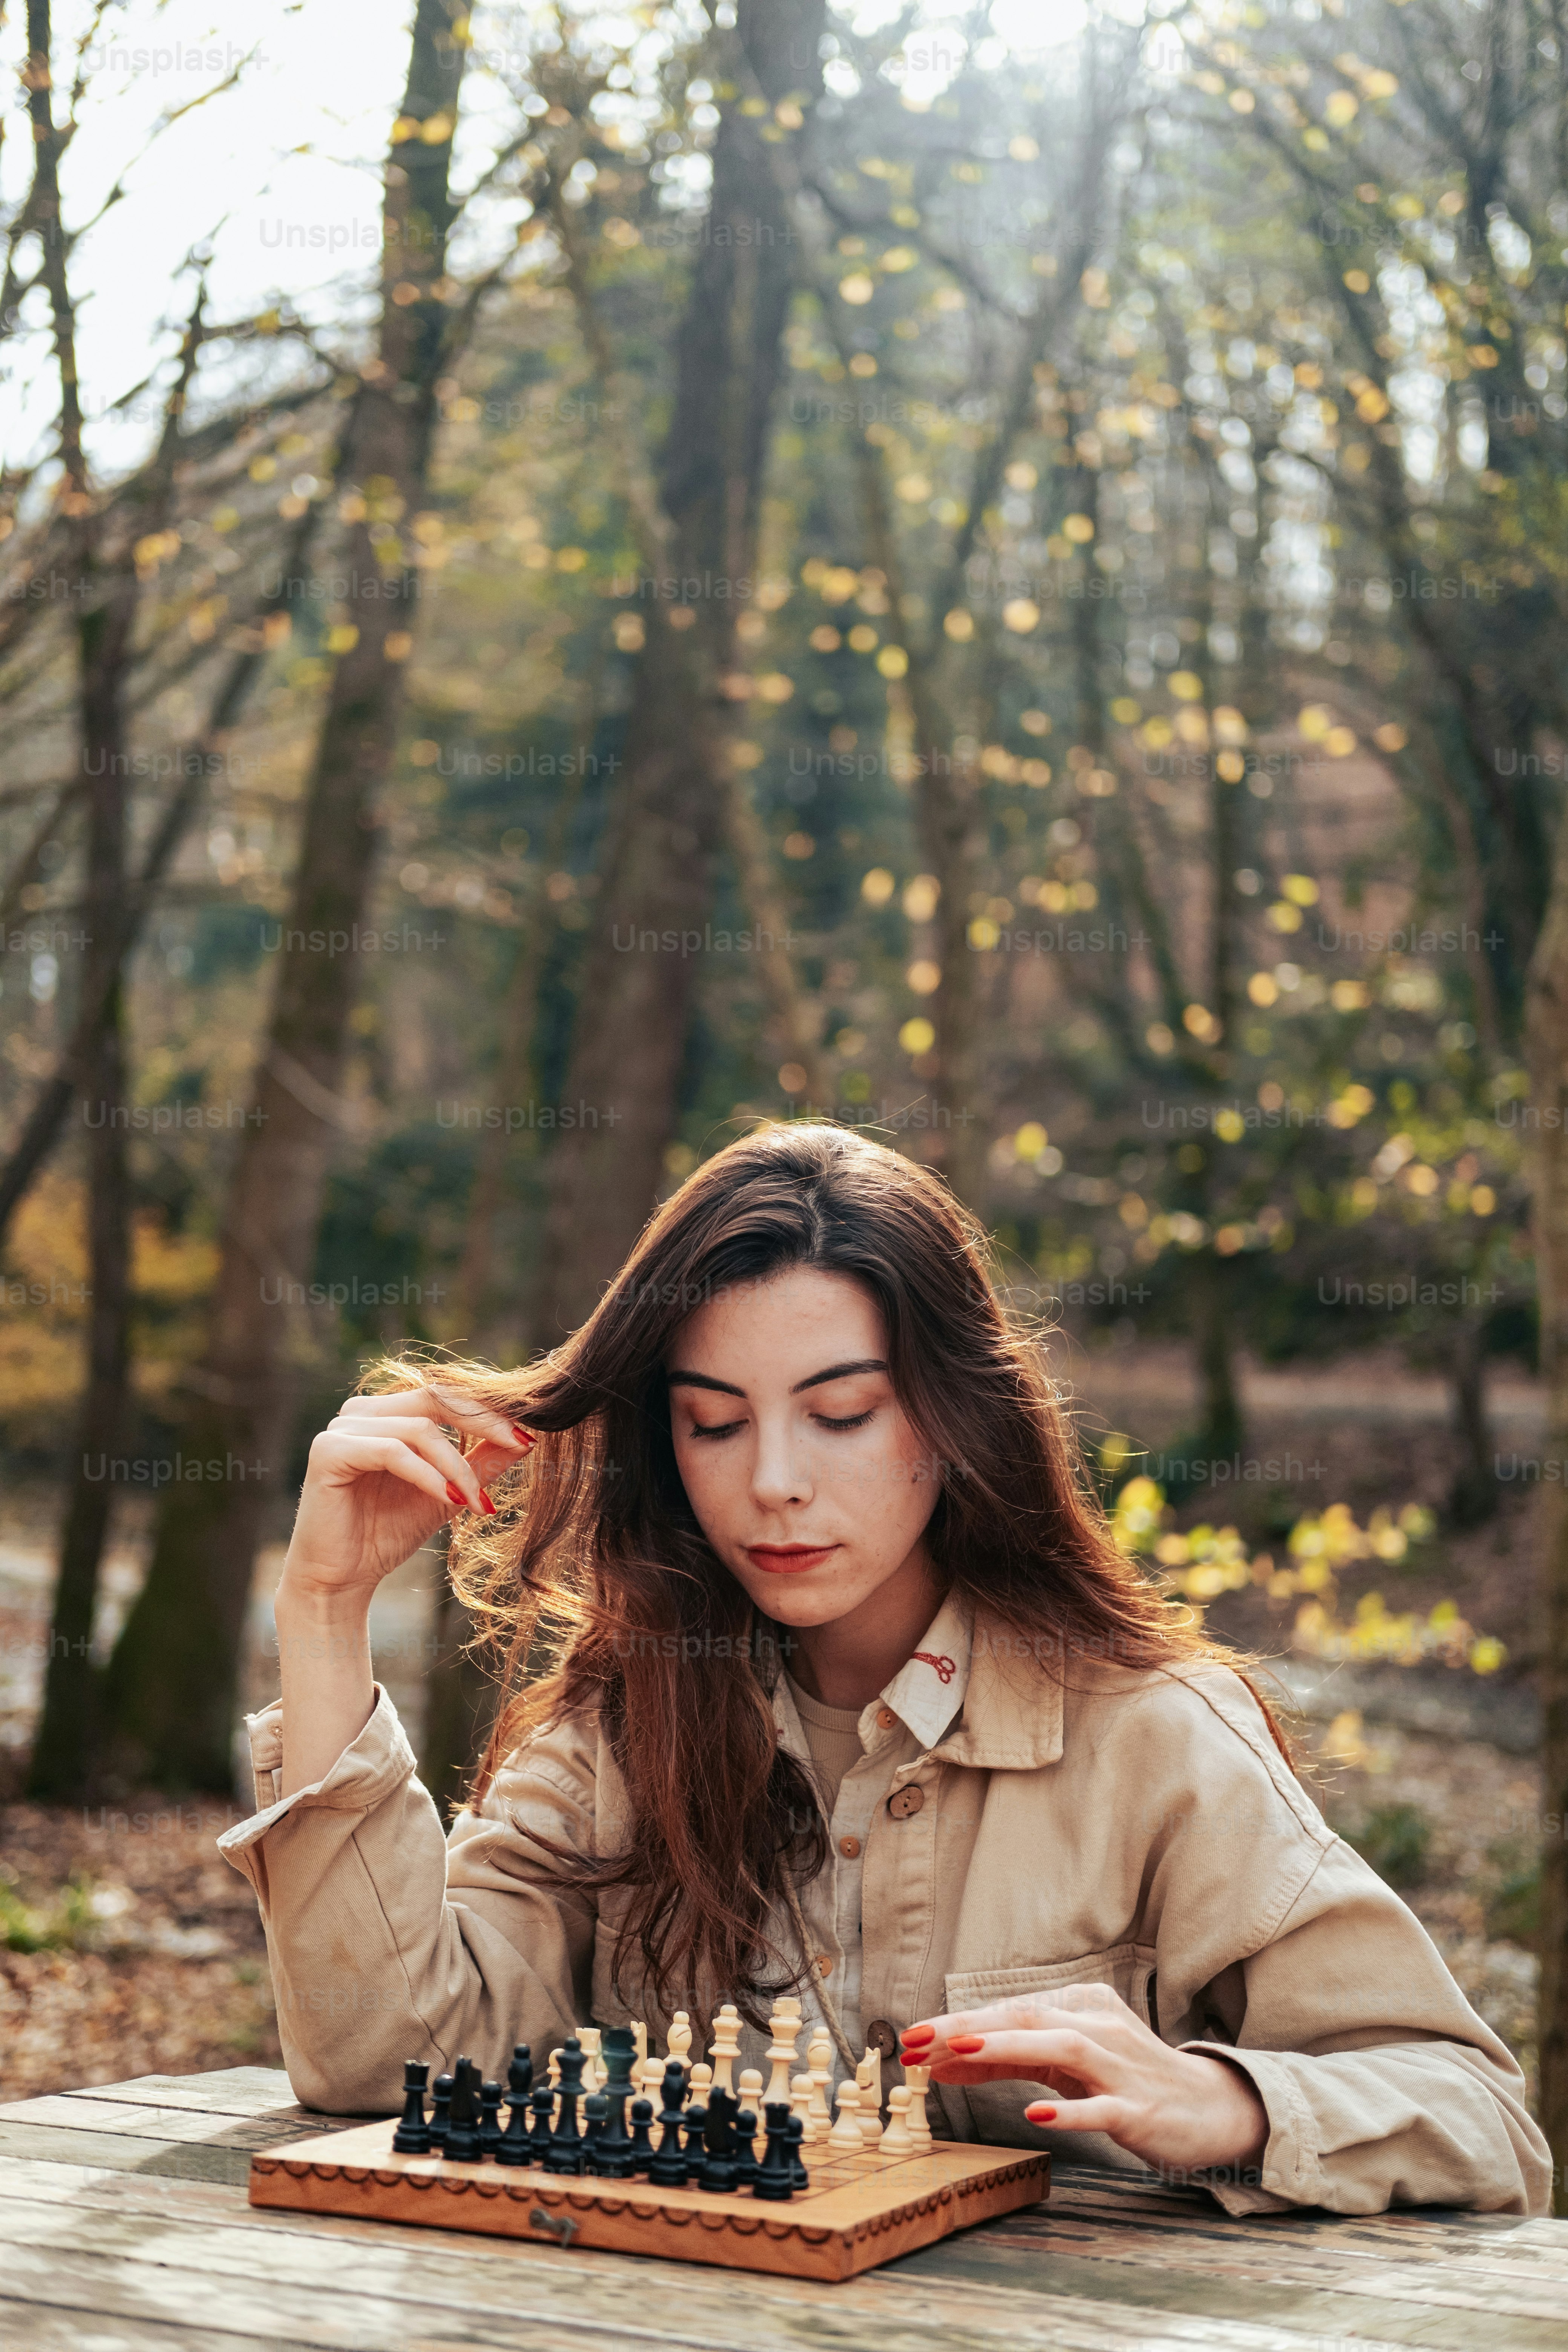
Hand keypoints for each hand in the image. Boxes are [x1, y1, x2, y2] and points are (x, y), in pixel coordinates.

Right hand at [279, 1386, 533, 1608]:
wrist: (341, 1580)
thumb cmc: (387, 1534)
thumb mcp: (447, 1494)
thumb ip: (479, 1463)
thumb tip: (527, 1439)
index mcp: (385, 1413)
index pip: (444, 1395)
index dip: (488, 1410)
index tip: (529, 1436)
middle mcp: (360, 1411)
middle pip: (434, 1398)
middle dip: (483, 1422)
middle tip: (520, 1445)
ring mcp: (341, 1428)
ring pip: (418, 1429)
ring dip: (456, 1466)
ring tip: (477, 1501)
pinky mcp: (329, 1451)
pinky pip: (392, 1452)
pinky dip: (428, 1475)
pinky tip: (450, 1498)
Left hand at [901, 1982, 1268, 2176]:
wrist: (1207, 2107)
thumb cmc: (1125, 2078)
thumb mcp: (1065, 2063)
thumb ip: (1008, 2060)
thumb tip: (942, 2060)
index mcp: (1080, 2007)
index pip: (1009, 2010)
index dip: (958, 2022)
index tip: (912, 2037)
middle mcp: (1098, 2026)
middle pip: (1027, 2017)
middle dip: (968, 2027)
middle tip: (919, 2040)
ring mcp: (1120, 2067)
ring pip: (1061, 2047)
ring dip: (1008, 2048)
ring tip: (962, 2051)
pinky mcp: (1139, 2109)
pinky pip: (1101, 2107)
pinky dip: (1068, 2109)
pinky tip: (1035, 2114)